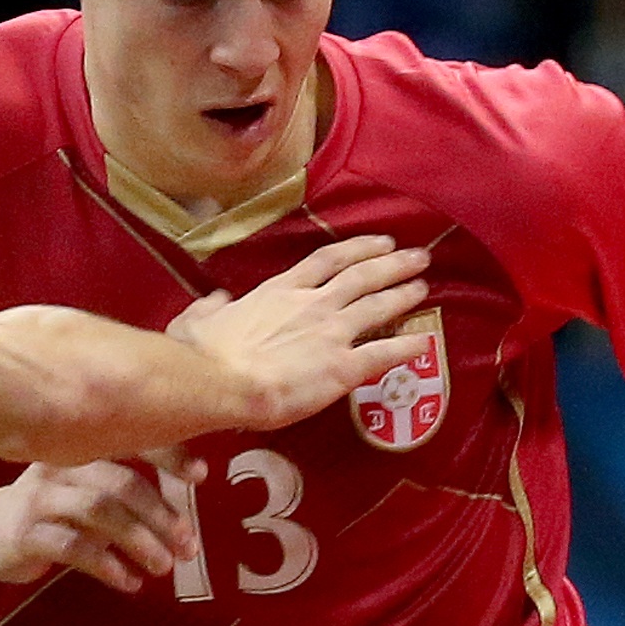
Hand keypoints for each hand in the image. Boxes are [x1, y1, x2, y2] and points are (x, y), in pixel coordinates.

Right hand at [0, 458, 198, 592]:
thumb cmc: (45, 514)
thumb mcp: (84, 495)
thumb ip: (124, 495)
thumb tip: (184, 517)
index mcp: (79, 448)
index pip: (131, 441)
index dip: (169, 454)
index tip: (201, 475)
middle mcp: (60, 465)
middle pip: (122, 482)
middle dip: (162, 516)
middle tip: (188, 546)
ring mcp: (40, 498)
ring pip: (100, 512)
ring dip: (139, 542)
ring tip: (163, 567)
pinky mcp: (24, 533)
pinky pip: (73, 547)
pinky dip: (108, 566)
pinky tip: (129, 583)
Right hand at [175, 234, 431, 427]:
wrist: (219, 383)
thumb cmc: (202, 354)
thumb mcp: (198, 318)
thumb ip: (211, 308)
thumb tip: (216, 302)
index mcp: (280, 291)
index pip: (327, 260)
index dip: (358, 249)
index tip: (380, 242)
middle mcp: (313, 304)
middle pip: (362, 276)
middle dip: (393, 264)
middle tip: (418, 257)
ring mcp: (331, 333)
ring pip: (377, 306)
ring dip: (403, 294)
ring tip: (424, 286)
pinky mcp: (342, 368)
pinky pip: (383, 354)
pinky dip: (407, 347)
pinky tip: (426, 342)